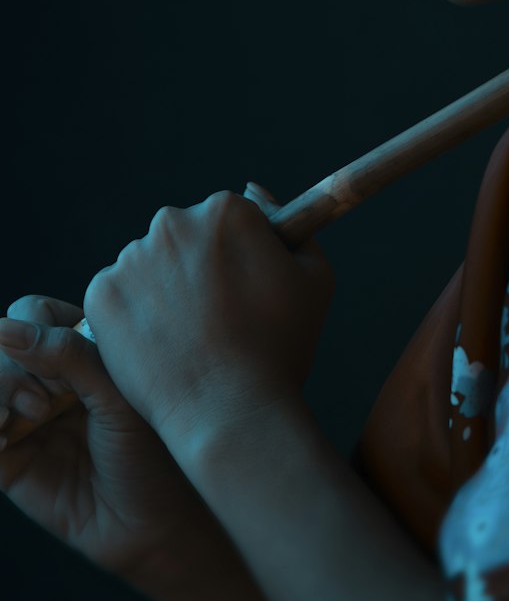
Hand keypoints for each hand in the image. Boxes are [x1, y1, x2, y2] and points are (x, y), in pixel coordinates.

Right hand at [0, 294, 228, 584]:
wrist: (150, 520)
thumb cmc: (151, 450)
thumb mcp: (117, 394)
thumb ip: (67, 356)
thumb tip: (2, 328)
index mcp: (80, 351)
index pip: (31, 312)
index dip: (36, 331)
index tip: (67, 368)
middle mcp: (46, 378)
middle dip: (15, 366)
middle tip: (47, 402)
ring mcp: (22, 416)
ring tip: (30, 417)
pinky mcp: (5, 457)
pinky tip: (6, 438)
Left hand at [81, 182, 335, 454]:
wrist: (230, 412)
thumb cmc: (282, 348)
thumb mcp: (315, 279)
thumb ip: (291, 224)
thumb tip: (252, 188)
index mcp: (227, 210)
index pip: (227, 219)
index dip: (238, 256)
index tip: (243, 292)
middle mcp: (173, 222)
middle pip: (184, 237)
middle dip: (196, 268)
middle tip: (217, 318)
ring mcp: (132, 258)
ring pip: (149, 265)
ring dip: (163, 290)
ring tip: (189, 338)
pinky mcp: (100, 295)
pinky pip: (117, 295)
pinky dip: (134, 316)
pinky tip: (161, 345)